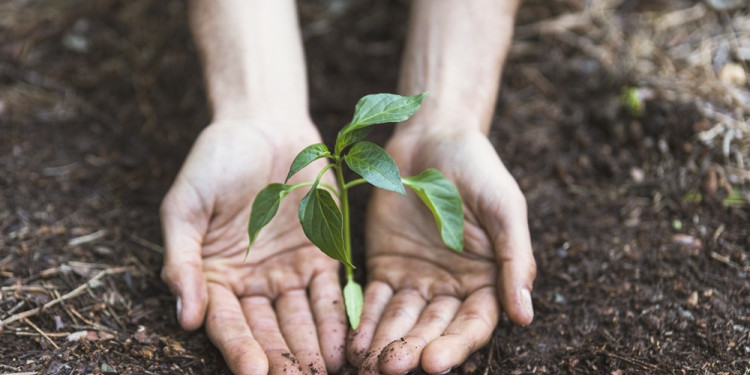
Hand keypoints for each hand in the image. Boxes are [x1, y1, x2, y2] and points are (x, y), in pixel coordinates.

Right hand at [160, 119, 345, 374]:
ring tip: (324, 372)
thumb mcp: (185, 206)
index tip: (252, 373)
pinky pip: (331, 291)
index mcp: (215, 276)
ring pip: (302, 318)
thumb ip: (181, 260)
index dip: (240, 349)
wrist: (262, 122)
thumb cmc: (214, 161)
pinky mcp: (323, 253)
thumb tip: (186, 316)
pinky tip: (346, 342)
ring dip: (312, 347)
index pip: (229, 323)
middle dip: (282, 359)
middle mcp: (253, 282)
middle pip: (268, 329)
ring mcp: (290, 270)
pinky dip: (338, 317)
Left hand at [347, 128, 535, 374]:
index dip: (456, 345)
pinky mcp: (385, 266)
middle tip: (392, 368)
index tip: (435, 361)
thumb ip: (515, 261)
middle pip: (433, 328)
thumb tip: (526, 316)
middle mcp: (451, 287)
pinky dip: (365, 320)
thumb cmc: (478, 169)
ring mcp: (417, 278)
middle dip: (413, 349)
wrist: (433, 136)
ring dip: (386, 342)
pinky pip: (375, 299)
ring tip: (368, 363)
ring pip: (401, 320)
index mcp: (487, 279)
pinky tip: (353, 340)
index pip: (473, 323)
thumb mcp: (505, 209)